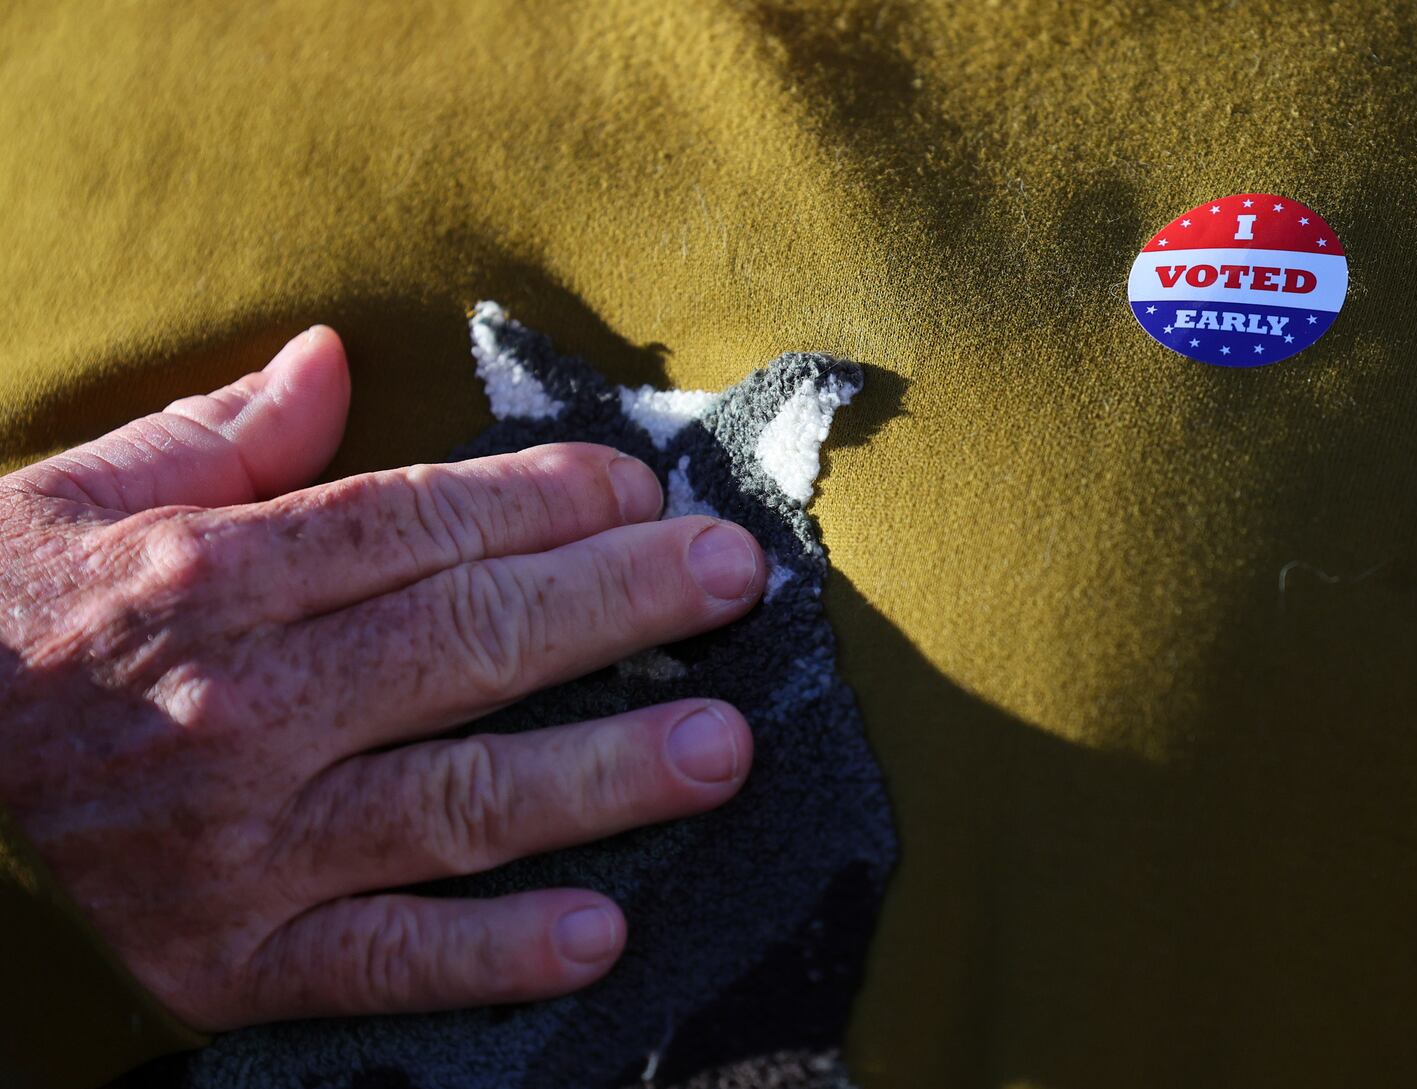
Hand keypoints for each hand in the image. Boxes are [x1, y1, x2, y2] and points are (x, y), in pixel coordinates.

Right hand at [0, 327, 764, 1030]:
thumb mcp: (96, 491)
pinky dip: (491, 956)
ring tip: (720, 748)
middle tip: (735, 581)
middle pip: (466, 642)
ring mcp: (240, 844)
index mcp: (217, 573)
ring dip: (602, 774)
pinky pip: (382, 961)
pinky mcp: (230, 958)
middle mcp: (238, 704)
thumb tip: (336, 356)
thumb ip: (231, 430)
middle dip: (618, 604)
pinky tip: (599, 935)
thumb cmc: (25, 607)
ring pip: (454, 799)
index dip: (548, 502)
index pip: (419, 525)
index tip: (646, 489)